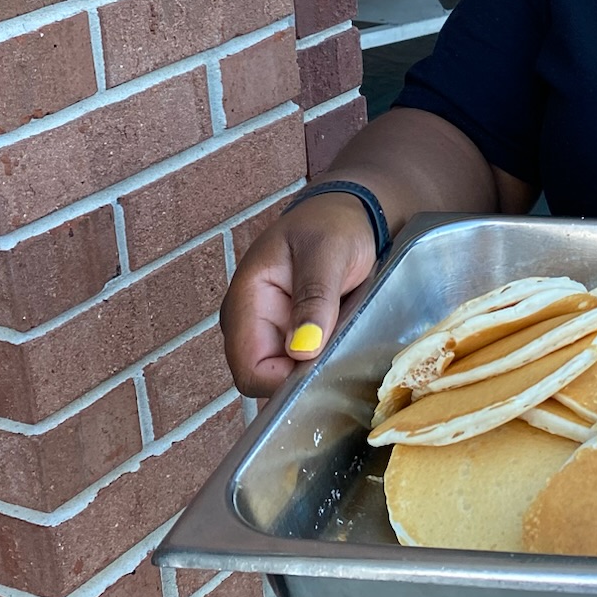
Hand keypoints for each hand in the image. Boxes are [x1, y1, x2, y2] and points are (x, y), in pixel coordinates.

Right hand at [221, 193, 378, 398]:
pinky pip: (304, 368)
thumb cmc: (333, 225)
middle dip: (304, 379)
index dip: (283, 382)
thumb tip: (302, 349)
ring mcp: (272, 334)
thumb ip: (315, 296)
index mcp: (245, 303)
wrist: (351, 214)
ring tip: (349, 346)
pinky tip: (348, 347)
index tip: (323, 369)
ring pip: (288, 379)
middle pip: (267, 381)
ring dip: (318, 373)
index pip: (249, 370)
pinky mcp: (295, 338)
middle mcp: (252, 326)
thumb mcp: (328, 251)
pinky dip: (325, 365)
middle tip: (344, 355)